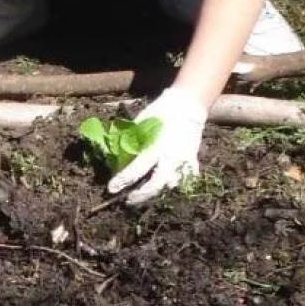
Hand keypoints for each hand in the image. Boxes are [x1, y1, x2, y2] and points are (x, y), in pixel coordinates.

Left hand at [106, 87, 207, 205]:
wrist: (189, 104)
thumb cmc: (161, 111)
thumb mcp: (142, 121)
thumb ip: (131, 139)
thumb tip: (116, 159)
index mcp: (157, 144)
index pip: (138, 167)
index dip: (124, 179)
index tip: (111, 189)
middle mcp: (172, 156)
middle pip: (156, 184)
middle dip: (141, 196)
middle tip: (128, 201)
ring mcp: (184, 161)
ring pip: (171, 186)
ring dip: (156, 193)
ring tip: (143, 196)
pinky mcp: (192, 161)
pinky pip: (185, 180)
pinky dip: (174, 185)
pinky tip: (164, 188)